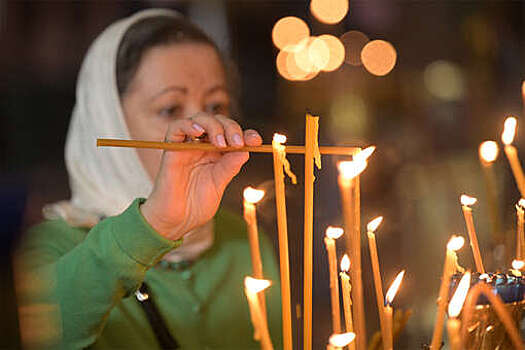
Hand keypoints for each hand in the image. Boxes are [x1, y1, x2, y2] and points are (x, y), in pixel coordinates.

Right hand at [140, 113, 261, 240]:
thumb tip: (246, 150)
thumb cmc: (196, 205)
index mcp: (217, 154)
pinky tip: (199, 132)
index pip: (232, 135)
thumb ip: (230, 167)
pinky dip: (188, 125)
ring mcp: (187, 146)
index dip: (246, 134)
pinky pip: (175, 128)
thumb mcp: (219, 184)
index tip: (256, 140)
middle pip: (218, 122)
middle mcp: (202, 146)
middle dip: (231, 128)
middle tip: (237, 142)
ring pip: (200, 119)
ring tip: (221, 142)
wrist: (177, 221)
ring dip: (214, 126)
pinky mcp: (171, 150)